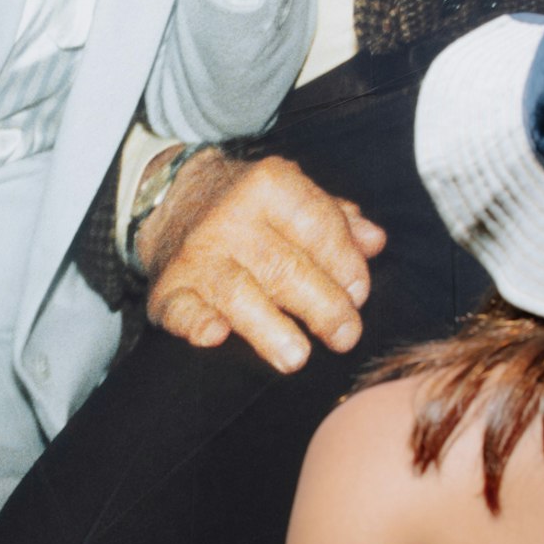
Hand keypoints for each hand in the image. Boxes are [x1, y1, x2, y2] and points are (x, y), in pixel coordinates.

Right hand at [139, 152, 389, 373]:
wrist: (169, 198)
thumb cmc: (249, 204)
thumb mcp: (293, 194)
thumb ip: (336, 219)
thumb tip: (375, 242)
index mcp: (268, 185)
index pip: (316, 227)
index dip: (344, 264)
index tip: (358, 293)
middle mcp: (230, 217)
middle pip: (284, 267)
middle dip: (322, 306)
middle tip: (345, 336)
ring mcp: (197, 255)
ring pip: (238, 293)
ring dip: (269, 328)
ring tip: (296, 358)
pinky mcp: (168, 288)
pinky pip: (181, 308)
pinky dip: (196, 323)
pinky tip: (215, 335)